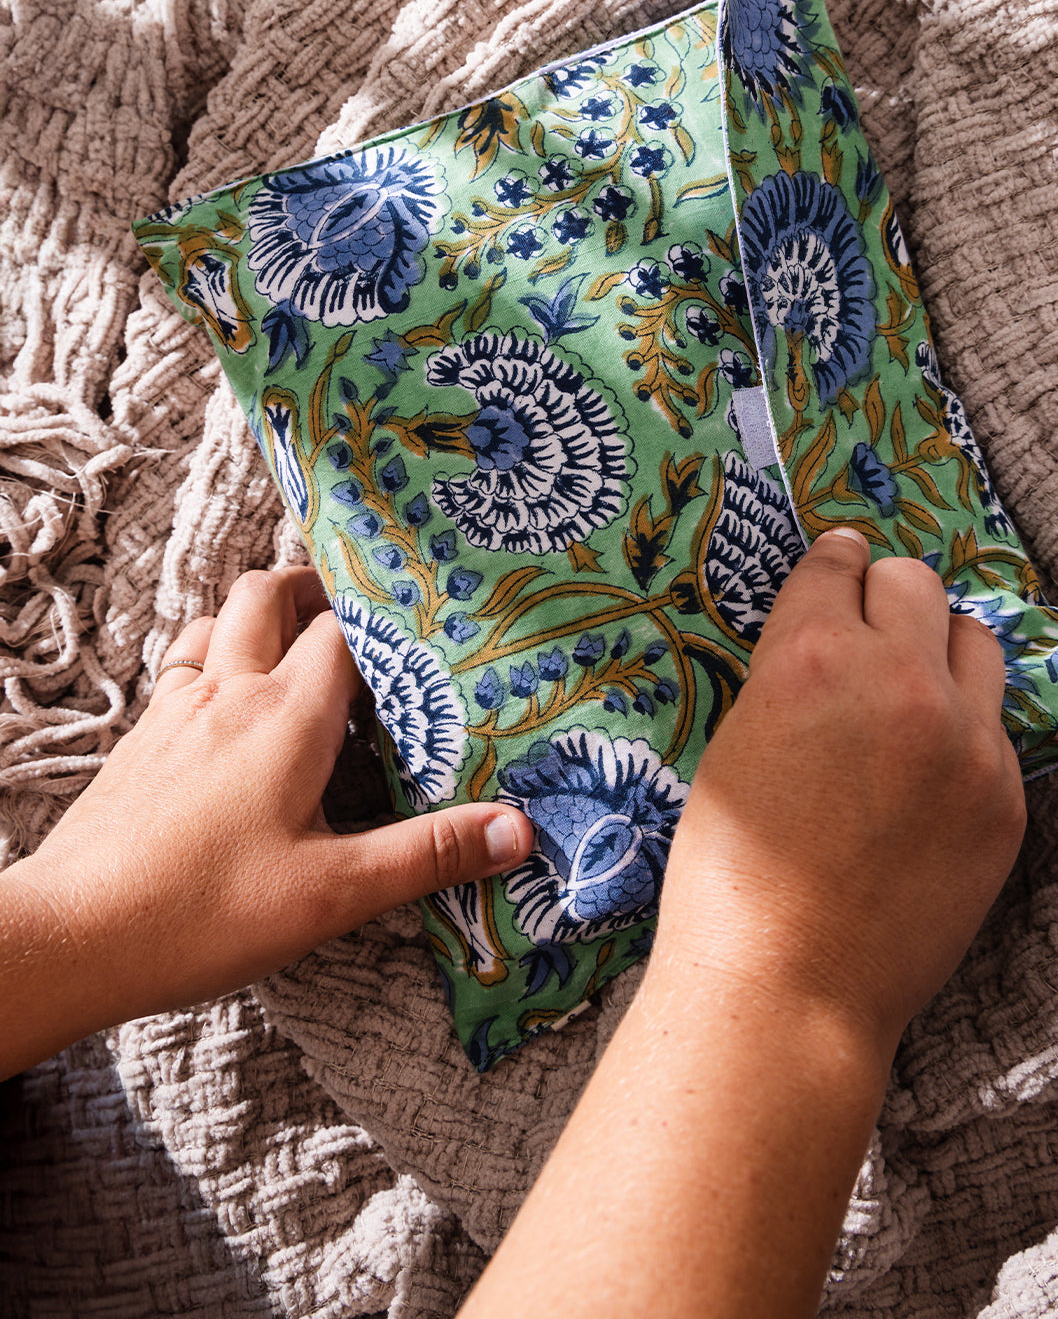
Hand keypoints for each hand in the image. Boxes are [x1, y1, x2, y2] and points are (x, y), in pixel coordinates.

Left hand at [0, 568, 531, 1075]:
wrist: (70, 938)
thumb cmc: (203, 913)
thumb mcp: (332, 892)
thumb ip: (425, 854)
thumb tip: (519, 829)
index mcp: (286, 716)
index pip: (345, 631)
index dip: (388, 620)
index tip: (425, 626)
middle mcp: (227, 693)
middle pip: (267, 594)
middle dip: (313, 588)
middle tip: (354, 614)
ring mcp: (174, 712)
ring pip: (213, 622)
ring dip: (255, 618)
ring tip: (293, 647)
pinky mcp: (138, 743)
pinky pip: (180, 668)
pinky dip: (212, 659)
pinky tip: (227, 709)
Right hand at [657, 528, 1025, 1053]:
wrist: (788, 986)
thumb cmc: (727, 876)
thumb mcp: (734, 743)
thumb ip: (788, 675)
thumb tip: (827, 640)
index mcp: (810, 657)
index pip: (836, 564)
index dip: (832, 563)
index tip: (840, 564)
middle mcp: (897, 680)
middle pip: (914, 582)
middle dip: (884, 594)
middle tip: (867, 627)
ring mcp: (965, 741)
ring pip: (974, 641)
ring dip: (937, 650)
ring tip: (909, 690)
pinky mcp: (1004, 798)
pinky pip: (992, 726)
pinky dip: (960, 729)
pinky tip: (923, 773)